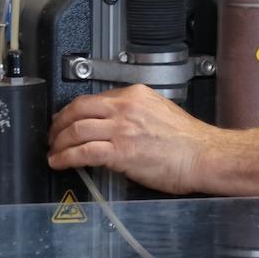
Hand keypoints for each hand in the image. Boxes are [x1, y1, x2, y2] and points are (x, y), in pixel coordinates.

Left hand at [48, 84, 216, 194]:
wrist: (204, 156)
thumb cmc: (191, 141)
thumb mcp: (162, 113)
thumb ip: (138, 114)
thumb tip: (119, 125)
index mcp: (136, 95)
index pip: (95, 99)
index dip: (75, 111)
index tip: (69, 120)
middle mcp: (126, 108)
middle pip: (78, 109)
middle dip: (59, 123)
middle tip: (54, 134)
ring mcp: (122, 129)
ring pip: (75, 129)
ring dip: (59, 142)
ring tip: (54, 151)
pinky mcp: (121, 151)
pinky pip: (82, 152)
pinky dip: (66, 157)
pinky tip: (60, 162)